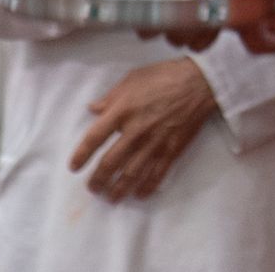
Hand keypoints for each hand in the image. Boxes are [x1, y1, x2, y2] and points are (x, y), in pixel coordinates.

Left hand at [68, 57, 215, 202]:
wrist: (200, 82)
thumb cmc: (164, 76)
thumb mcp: (132, 79)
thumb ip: (111, 97)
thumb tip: (93, 109)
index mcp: (123, 111)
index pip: (95, 138)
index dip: (82, 155)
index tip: (74, 167)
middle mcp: (135, 130)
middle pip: (111, 163)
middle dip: (98, 180)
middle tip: (92, 188)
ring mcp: (154, 142)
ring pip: (132, 174)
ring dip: (118, 189)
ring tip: (110, 197)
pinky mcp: (172, 149)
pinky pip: (157, 174)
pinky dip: (146, 187)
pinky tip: (138, 195)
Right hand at [150, 0, 239, 50]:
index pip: (138, 19)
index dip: (148, 19)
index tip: (167, 5)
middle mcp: (162, 12)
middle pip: (161, 33)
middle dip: (177, 21)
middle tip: (193, 2)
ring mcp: (183, 22)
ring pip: (181, 40)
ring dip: (194, 27)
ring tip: (206, 5)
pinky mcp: (205, 28)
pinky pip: (201, 43)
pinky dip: (209, 33)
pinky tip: (215, 14)